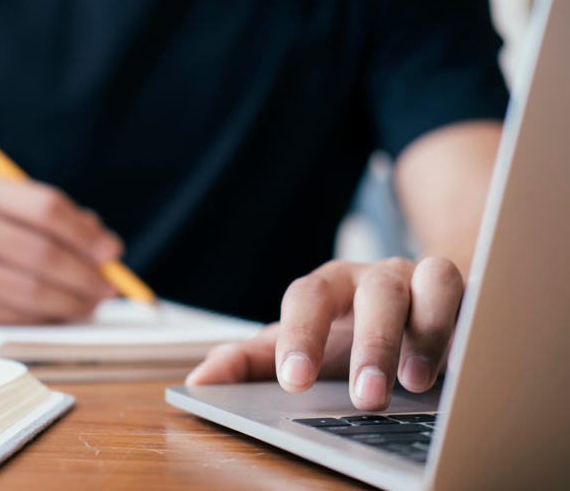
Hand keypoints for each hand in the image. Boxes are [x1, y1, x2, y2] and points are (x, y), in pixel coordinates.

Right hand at [0, 169, 122, 324]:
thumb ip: (61, 221)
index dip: (86, 234)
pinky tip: (63, 314)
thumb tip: (106, 249)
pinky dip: (47, 318)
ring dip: (73, 302)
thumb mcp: (12, 211)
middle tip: (110, 286)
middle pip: (43, 253)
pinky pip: (14, 316)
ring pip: (32, 291)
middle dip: (86, 274)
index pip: (47, 208)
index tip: (113, 252)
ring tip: (92, 303)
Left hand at [186, 257, 463, 410]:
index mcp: (328, 287)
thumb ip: (248, 363)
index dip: (300, 335)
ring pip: (432, 279)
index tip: (293, 380)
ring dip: (427, 330)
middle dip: (371, 343)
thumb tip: (199, 381)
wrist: (403, 311)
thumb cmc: (343, 334)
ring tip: (416, 382)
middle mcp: (375, 276)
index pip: (308, 297)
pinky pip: (473, 294)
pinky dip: (469, 322)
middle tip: (364, 396)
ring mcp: (422, 278)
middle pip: (373, 291)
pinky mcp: (465, 291)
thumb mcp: (296, 348)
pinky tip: (462, 362)